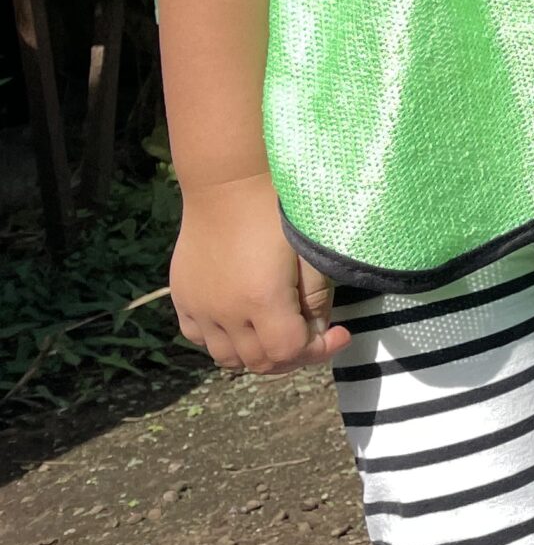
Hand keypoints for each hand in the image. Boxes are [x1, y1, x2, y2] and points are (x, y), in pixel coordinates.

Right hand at [170, 172, 348, 374]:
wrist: (228, 182)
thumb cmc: (277, 208)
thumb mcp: (309, 251)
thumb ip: (315, 298)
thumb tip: (317, 332)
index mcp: (262, 300)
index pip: (290, 352)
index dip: (320, 349)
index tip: (340, 332)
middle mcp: (225, 313)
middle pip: (260, 362)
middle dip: (293, 355)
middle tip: (313, 334)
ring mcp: (199, 308)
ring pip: (227, 357)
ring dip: (257, 353)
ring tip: (278, 331)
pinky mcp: (182, 298)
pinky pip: (199, 338)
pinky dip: (223, 340)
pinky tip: (242, 321)